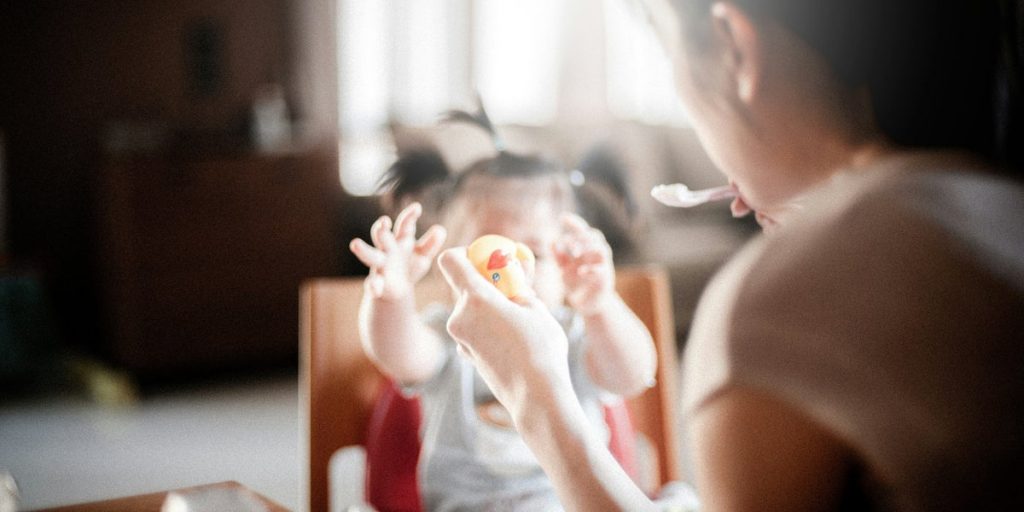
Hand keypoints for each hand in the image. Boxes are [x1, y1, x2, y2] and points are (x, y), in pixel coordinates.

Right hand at [349, 202, 446, 299]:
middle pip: (382, 237)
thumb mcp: (423, 256)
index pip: (404, 225)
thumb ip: (431, 244)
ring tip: (355, 244)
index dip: (409, 216)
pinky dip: (373, 285)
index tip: (417, 208)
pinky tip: (375, 288)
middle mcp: (387, 250)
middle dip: (382, 230)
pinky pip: (372, 284)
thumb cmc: (410, 266)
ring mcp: (380, 266)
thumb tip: (440, 230)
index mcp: (401, 240)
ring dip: (364, 250)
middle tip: (383, 222)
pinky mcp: (378, 283)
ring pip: (370, 256)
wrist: (397, 291)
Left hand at [437, 248, 571, 420]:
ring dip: (489, 305)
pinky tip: (511, 338)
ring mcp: (460, 338)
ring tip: (519, 317)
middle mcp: (459, 317)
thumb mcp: (536, 308)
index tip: (486, 259)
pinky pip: (473, 329)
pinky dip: (487, 325)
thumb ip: (518, 286)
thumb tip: (514, 271)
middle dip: (485, 282)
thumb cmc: (540, 349)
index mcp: (476, 299)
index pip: (450, 260)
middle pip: (462, 285)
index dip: (465, 253)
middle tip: (512, 287)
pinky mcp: (466, 354)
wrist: (536, 396)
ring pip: (470, 309)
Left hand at [553, 214, 615, 314]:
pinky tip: (580, 271)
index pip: (583, 231)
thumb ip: (558, 256)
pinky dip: (591, 268)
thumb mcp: (564, 269)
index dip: (575, 223)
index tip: (563, 217)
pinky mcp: (605, 279)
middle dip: (581, 236)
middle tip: (567, 243)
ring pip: (602, 249)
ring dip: (588, 248)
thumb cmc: (577, 284)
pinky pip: (602, 270)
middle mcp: (596, 255)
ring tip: (574, 253)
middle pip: (595, 236)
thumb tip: (551, 241)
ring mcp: (603, 266)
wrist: (588, 304)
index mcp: (586, 249)